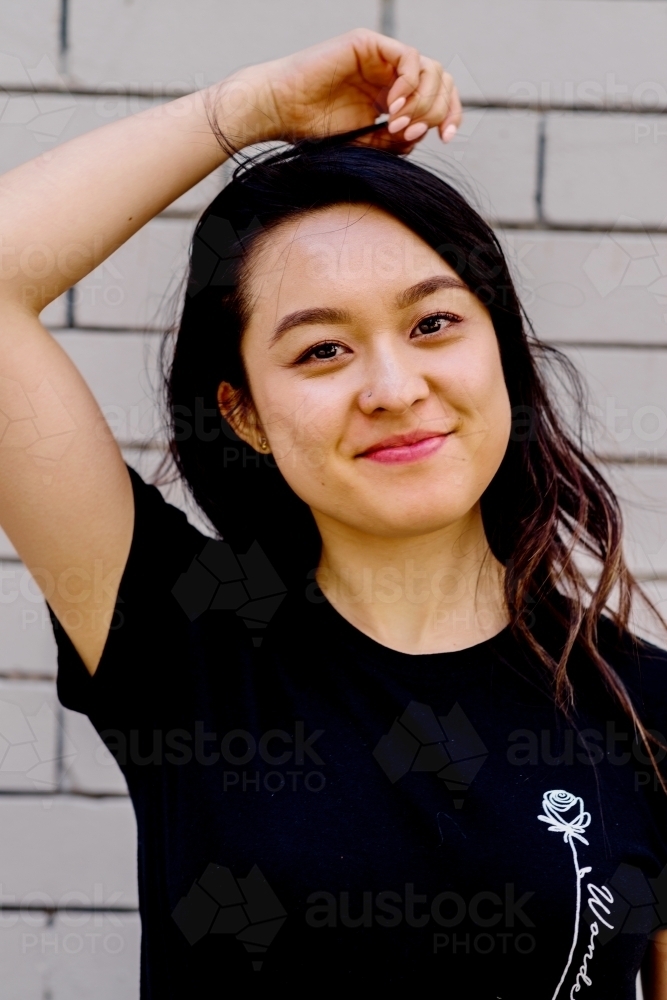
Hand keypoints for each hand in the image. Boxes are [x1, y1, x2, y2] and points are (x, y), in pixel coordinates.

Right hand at [217, 28, 461, 151]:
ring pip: (431, 69)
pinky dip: (409, 84)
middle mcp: (392, 75)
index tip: (446, 140)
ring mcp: (382, 57)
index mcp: (394, 98)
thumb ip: (398, 141)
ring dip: (422, 101)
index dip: (451, 116)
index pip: (439, 98)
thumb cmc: (315, 131)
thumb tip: (425, 132)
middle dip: (437, 110)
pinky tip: (392, 106)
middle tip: (409, 133)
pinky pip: (409, 58)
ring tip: (395, 123)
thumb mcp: (366, 145)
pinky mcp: (369, 44)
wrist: (281, 113)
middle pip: (442, 82)